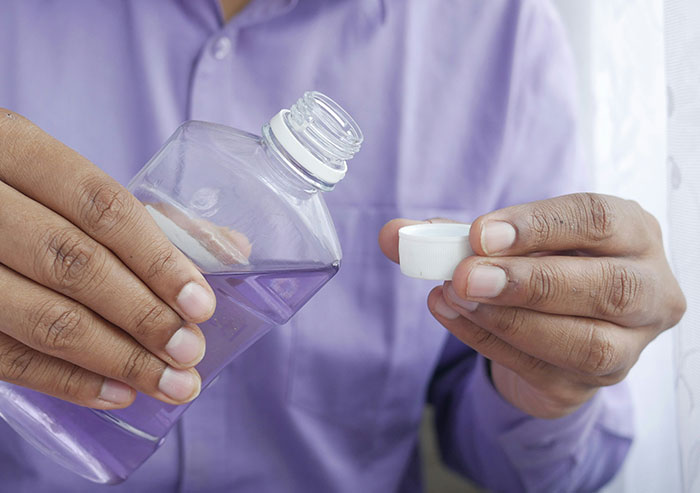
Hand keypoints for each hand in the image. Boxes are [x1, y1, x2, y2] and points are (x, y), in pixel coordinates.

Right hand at [0, 110, 216, 408]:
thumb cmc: (21, 191)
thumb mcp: (68, 181)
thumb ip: (149, 215)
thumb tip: (234, 249)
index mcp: (14, 147)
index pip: (101, 207)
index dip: (157, 260)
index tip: (201, 305)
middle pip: (73, 264)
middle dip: (142, 316)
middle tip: (189, 352)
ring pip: (39, 318)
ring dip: (114, 358)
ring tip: (168, 382)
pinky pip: (3, 356)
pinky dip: (65, 381)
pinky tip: (117, 393)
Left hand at [380, 193, 684, 418]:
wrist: (548, 323)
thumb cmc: (535, 264)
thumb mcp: (502, 241)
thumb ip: (451, 235)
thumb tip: (392, 235)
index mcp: (632, 234)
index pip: (598, 221)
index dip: (538, 227)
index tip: (480, 235)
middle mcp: (648, 290)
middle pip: (607, 287)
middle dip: (528, 282)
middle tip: (465, 276)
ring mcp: (626, 346)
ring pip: (585, 342)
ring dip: (509, 320)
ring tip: (452, 296)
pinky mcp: (589, 385)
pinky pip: (543, 370)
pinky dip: (489, 342)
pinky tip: (451, 316)